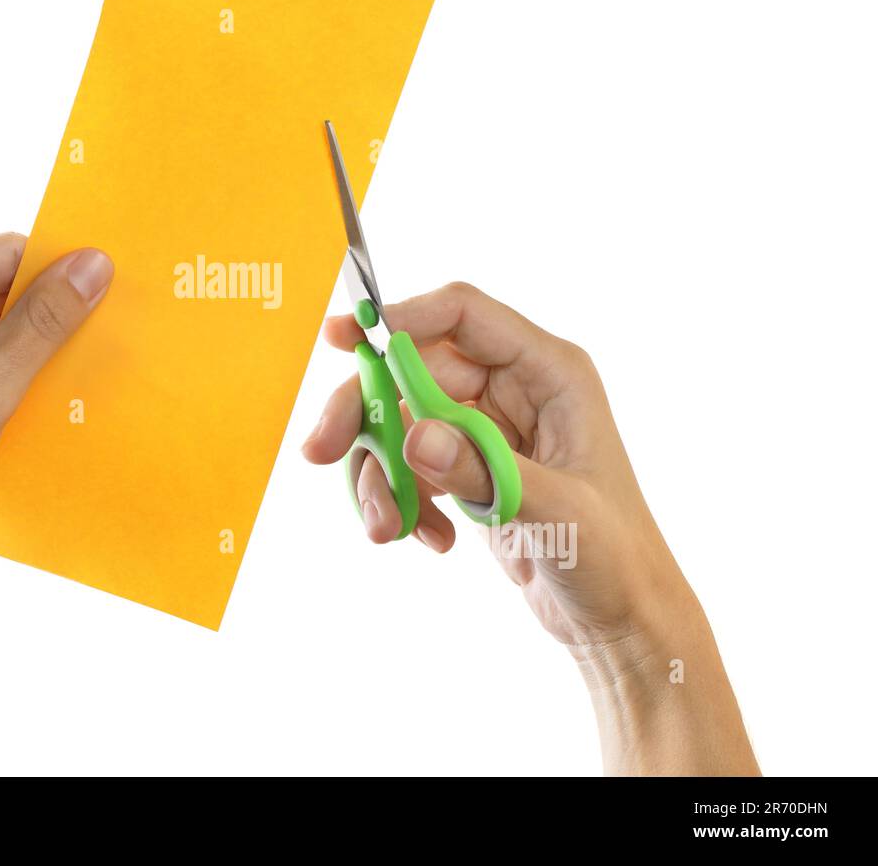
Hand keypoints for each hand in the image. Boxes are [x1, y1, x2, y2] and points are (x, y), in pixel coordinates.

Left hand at [0, 233, 113, 581]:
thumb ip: (43, 321)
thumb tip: (95, 264)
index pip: (0, 253)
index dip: (55, 272)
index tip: (109, 292)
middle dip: (43, 312)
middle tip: (96, 337)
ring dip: (28, 344)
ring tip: (67, 372)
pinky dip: (7, 366)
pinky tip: (36, 392)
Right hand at [302, 282, 757, 773]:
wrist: (620, 621)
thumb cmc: (614, 560)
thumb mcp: (556, 513)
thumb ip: (483, 470)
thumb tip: (415, 434)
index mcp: (550, 374)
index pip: (462, 317)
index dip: (402, 318)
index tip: (346, 338)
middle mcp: (515, 390)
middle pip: (413, 370)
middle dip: (364, 411)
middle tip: (319, 450)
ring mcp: (487, 429)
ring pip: (401, 421)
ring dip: (379, 472)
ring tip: (385, 528)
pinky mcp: (469, 467)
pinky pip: (409, 462)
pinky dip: (402, 499)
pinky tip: (429, 538)